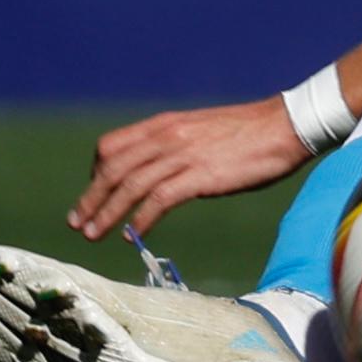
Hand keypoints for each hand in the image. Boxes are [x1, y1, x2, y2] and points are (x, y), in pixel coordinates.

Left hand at [71, 96, 317, 239]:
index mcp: (163, 124)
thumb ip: (175, 148)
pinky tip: (134, 236)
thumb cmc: (248, 133)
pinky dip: (141, 219)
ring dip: (107, 212)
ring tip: (92, 234)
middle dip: (90, 198)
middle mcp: (166, 136)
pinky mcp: (200, 175)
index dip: (95, 173)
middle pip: (112, 168)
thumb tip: (161, 174)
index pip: (110, 146)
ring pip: (129, 186)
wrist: (285, 126)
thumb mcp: (200, 132)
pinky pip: (159, 199)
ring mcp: (182, 155)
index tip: (92, 196)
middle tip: (76, 223)